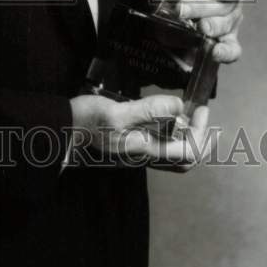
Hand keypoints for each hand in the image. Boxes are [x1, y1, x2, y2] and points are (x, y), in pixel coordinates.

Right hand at [69, 93, 208, 171]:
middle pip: (185, 160)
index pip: (187, 152)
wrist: (62, 130)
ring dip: (188, 137)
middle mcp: (145, 156)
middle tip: (203, 115)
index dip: (201, 133)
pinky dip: (173, 134)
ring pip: (174, 154)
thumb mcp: (118, 112)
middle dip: (201, 140)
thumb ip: (149, 110)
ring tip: (191, 115)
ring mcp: (137, 152)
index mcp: (146, 150)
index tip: (202, 110)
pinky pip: (161, 146)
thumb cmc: (88, 120)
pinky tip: (168, 118)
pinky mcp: (130, 145)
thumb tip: (179, 106)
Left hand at [132, 0, 255, 64]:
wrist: (165, 19)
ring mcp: (228, 24)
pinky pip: (232, 50)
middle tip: (182, 9)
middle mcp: (230, 3)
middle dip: (204, 8)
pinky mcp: (223, 44)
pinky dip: (225, 52)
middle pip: (230, 5)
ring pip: (228, 25)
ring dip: (212, 26)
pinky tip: (214, 51)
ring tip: (198, 27)